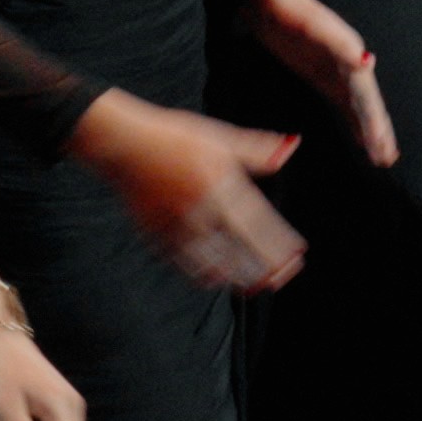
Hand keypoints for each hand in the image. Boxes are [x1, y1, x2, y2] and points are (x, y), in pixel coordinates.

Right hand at [67, 91, 305, 289]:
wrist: (123, 144)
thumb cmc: (174, 137)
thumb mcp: (220, 136)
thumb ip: (257, 148)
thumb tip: (292, 145)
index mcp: (221, 182)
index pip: (258, 222)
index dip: (280, 243)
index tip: (297, 255)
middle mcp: (203, 207)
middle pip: (241, 248)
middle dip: (265, 266)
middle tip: (282, 277)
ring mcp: (179, 225)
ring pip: (215, 261)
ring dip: (239, 275)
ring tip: (257, 283)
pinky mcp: (159, 235)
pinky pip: (187, 263)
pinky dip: (206, 273)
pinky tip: (218, 276)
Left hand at [251, 0, 396, 166]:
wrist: (269, 4)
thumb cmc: (293, 14)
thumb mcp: (316, 28)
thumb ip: (341, 45)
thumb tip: (366, 63)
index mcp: (351, 55)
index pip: (367, 97)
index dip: (376, 123)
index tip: (383, 148)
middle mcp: (349, 66)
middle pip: (367, 105)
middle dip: (378, 132)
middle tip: (388, 160)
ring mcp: (335, 72)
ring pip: (357, 107)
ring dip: (368, 130)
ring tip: (381, 155)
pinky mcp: (321, 76)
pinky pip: (342, 104)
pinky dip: (352, 121)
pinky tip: (356, 135)